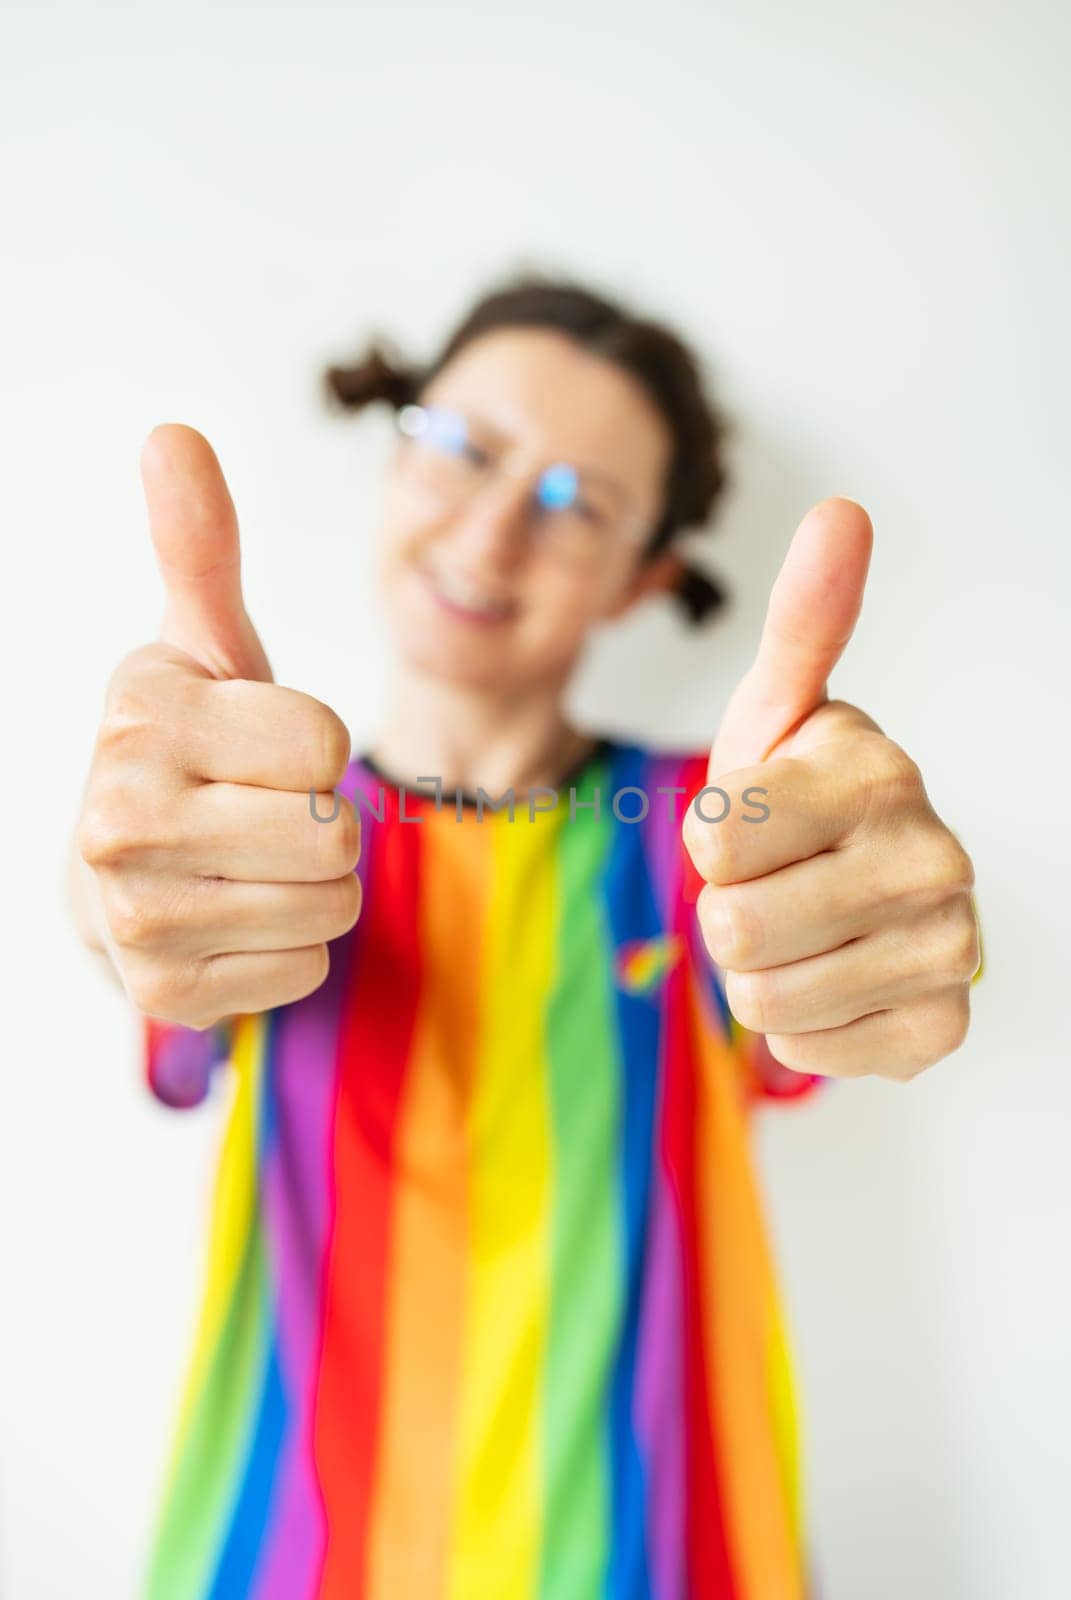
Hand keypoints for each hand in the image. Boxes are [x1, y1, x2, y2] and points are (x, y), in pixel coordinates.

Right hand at [75, 425, 361, 1029]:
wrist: (117, 864)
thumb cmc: (189, 744)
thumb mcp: (200, 643)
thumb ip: (202, 546)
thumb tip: (174, 432)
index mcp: (140, 714)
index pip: (326, 743)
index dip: (317, 745)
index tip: (260, 745)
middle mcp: (118, 815)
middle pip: (333, 833)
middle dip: (323, 821)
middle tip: (261, 811)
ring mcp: (134, 914)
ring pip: (331, 905)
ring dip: (314, 886)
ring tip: (249, 862)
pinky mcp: (163, 993)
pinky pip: (306, 970)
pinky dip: (290, 947)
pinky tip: (233, 918)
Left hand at [683, 499, 979, 1080]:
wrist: (862, 886)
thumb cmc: (799, 795)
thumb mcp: (778, 711)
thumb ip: (804, 621)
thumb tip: (842, 510)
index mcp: (878, 772)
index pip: (716, 842)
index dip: (709, 841)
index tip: (750, 821)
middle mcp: (933, 858)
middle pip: (735, 933)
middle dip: (731, 913)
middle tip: (777, 883)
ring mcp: (947, 949)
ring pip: (764, 1002)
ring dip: (759, 973)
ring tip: (804, 928)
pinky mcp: (940, 1027)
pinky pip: (807, 1053)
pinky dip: (801, 1026)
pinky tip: (837, 975)